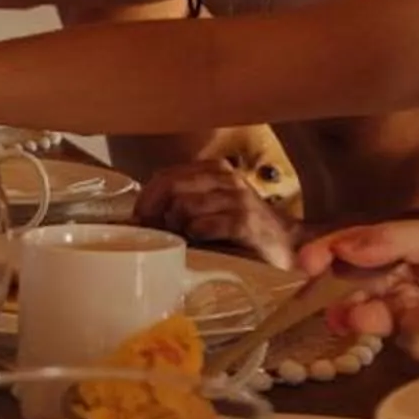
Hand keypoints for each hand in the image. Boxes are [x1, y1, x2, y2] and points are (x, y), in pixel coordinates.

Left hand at [136, 161, 296, 266]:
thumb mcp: (206, 212)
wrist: (283, 248)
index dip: (146, 200)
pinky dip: (197, 235)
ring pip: (184, 205)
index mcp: (213, 170)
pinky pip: (205, 224)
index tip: (140, 222)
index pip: (164, 176)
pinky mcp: (247, 222)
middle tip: (155, 234)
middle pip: (170, 186)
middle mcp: (226, 178)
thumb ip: (176, 208)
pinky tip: (203, 243)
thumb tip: (135, 220)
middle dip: (155, 213)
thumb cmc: (238, 233)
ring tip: (187, 240)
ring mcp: (238, 198)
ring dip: (178, 227)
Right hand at [296, 220, 418, 369]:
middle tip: (314, 290)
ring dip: (361, 312)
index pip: (357, 247)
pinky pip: (407, 336)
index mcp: (410, 248)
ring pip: (369, 314)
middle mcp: (405, 282)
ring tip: (358, 315)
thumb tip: (344, 247)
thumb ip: (400, 241)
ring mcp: (413, 318)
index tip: (305, 262)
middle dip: (332, 285)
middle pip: (353, 281)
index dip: (329, 252)